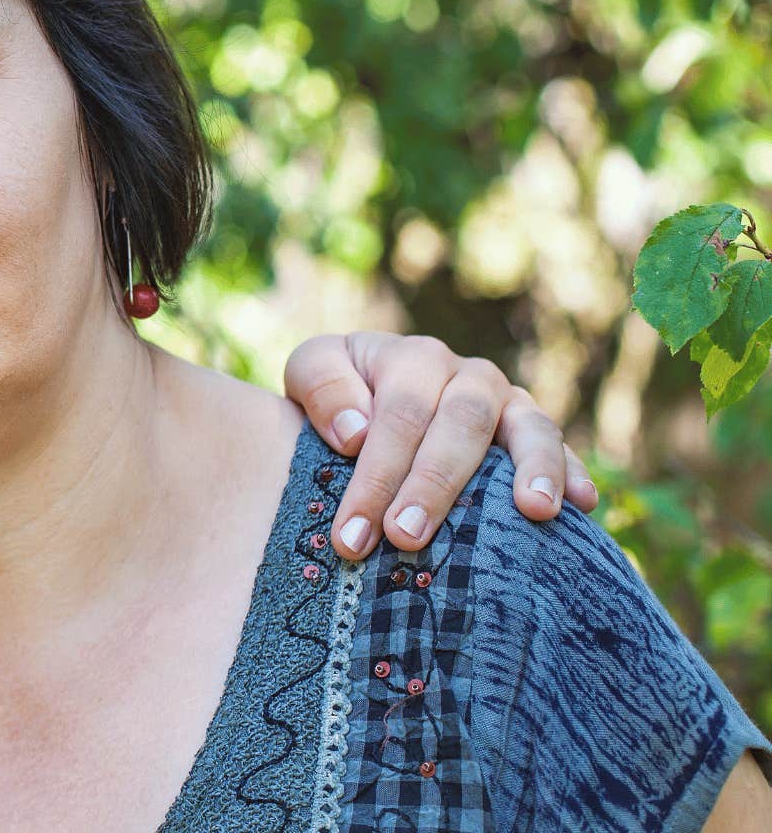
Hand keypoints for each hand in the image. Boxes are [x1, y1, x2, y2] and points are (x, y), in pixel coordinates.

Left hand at [283, 332, 598, 559]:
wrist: (368, 395)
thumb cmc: (337, 395)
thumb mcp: (312, 372)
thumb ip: (322, 388)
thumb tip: (356, 432)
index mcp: (411, 357)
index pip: (398, 416)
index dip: (375, 475)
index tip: (352, 534)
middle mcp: (465, 375)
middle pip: (460, 423)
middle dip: (433, 484)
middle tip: (405, 538)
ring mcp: (506, 403)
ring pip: (528, 424)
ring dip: (533, 467)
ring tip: (534, 511)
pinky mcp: (531, 433)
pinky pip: (561, 447)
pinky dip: (573, 471)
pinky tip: (584, 505)